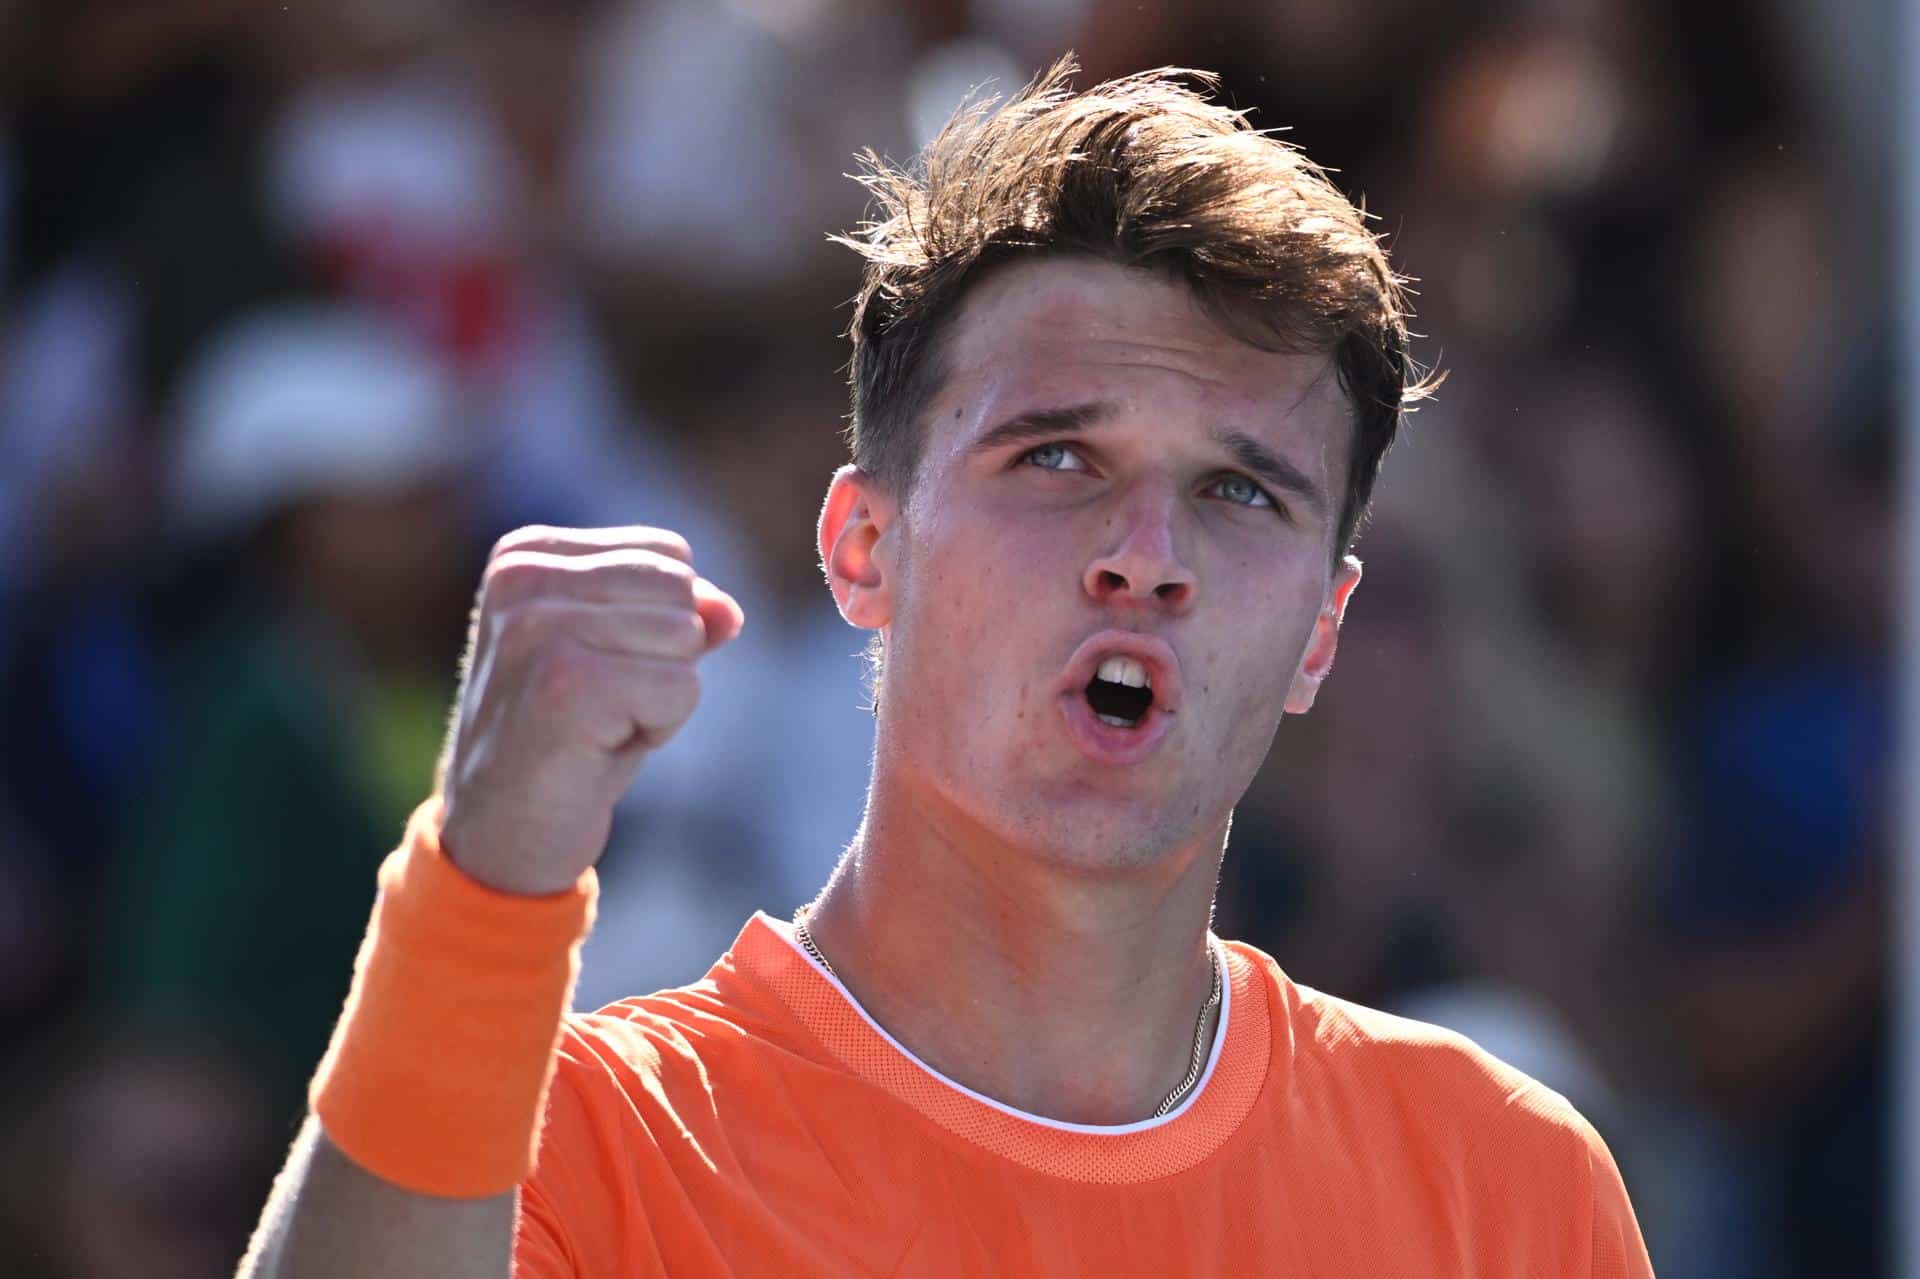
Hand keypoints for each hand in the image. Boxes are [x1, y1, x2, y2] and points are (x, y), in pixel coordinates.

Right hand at [434, 525, 744, 894]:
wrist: (500, 836)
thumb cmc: (567, 741)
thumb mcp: (624, 660)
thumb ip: (677, 617)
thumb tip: (728, 610)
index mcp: (526, 554)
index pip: (668, 554)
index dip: (658, 624)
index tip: (599, 672)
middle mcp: (521, 577)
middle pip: (679, 591)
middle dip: (665, 659)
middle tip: (601, 707)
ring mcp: (536, 627)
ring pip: (684, 637)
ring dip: (661, 697)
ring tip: (598, 727)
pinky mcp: (563, 682)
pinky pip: (681, 687)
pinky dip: (660, 729)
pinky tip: (599, 750)